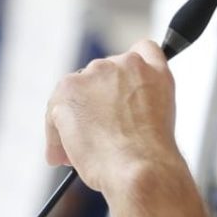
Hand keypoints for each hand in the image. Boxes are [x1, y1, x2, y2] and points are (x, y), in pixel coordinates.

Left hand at [45, 39, 180, 194]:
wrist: (139, 165)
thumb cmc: (150, 152)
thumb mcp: (161, 114)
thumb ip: (141, 98)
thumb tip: (111, 111)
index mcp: (154, 69)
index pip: (141, 51)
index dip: (128, 72)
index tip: (120, 93)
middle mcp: (127, 63)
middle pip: (102, 74)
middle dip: (96, 101)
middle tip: (96, 133)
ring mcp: (98, 73)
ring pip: (75, 91)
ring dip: (74, 116)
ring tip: (80, 150)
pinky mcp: (70, 87)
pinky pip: (55, 107)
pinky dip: (56, 132)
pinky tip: (65, 154)